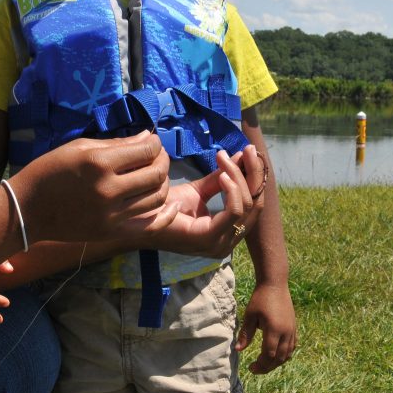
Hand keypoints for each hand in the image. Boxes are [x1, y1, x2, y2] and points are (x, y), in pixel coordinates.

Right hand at [14, 131, 175, 243]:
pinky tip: (172, 205)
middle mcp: (109, 189)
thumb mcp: (78, 148)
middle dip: (163, 161)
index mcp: (99, 163)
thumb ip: (116, 144)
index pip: (146, 151)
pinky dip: (166, 215)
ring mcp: (112, 215)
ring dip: (164, 184)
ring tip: (156, 175)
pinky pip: (150, 225)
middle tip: (158, 157)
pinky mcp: (111, 232)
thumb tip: (148, 137)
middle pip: (156, 174)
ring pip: (157, 198)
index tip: (152, 142)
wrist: (27, 210)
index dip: (155, 144)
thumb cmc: (49, 171)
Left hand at [143, 145, 264, 257]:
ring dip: (240, 176)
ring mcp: (219, 243)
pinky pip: (234, 211)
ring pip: (247, 206)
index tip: (249, 151)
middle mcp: (227, 243)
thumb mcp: (198, 191)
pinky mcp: (208, 238)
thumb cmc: (163, 206)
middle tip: (248, 149)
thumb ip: (220, 179)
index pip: (253, 204)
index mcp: (226, 234)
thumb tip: (241, 156)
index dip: (254, 176)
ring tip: (226, 158)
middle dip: (253, 174)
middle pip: (255, 205)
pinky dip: (232, 189)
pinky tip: (222, 174)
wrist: (136, 216)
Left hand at [236, 281, 296, 373]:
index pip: (268, 355)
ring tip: (264, 364)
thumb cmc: (260, 298)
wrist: (275, 285)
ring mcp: (292, 330)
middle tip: (255, 369)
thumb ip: (246, 334)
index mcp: (274, 330)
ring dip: (276, 362)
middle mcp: (286, 333)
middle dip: (267, 367)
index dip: (260, 364)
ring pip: (287, 354)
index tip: (250, 368)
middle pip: (279, 358)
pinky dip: (285, 355)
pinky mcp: (294, 327)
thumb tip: (238, 350)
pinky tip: (276, 355)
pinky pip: (292, 346)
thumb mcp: (250, 316)